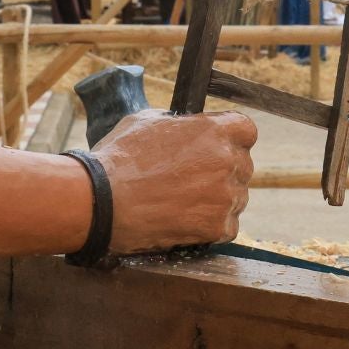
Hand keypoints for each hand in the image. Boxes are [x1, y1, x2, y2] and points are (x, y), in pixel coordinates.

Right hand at [94, 109, 255, 253]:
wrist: (102, 202)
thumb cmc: (119, 159)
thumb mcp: (146, 121)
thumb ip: (177, 123)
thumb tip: (183, 127)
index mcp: (215, 130)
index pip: (246, 130)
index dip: (232, 138)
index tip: (219, 146)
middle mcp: (227, 161)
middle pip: (242, 165)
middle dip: (223, 170)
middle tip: (193, 178)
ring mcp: (225, 196)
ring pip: (237, 197)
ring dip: (218, 199)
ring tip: (184, 201)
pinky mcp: (216, 227)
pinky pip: (228, 225)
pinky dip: (212, 226)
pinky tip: (187, 220)